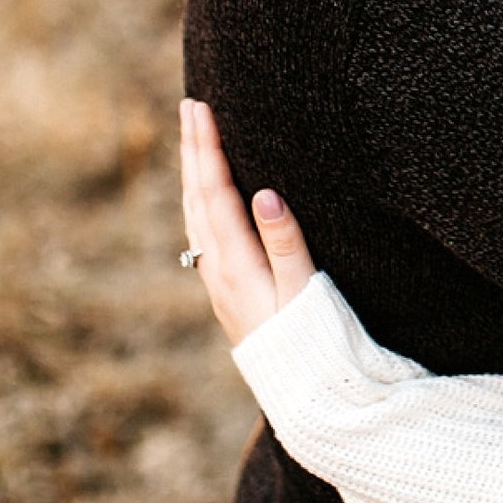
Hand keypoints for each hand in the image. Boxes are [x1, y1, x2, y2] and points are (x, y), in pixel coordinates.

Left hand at [180, 98, 316, 345]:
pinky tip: (203, 200)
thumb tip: (263, 193)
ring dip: (192, 175)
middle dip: (192, 150)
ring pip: (194, 216)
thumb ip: (285, 241)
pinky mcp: (226, 293)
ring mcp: (218, 283)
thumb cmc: (313, 340)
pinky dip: (198, 203)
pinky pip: (201, 235)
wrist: (303, 395)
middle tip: (190, 107)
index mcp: (237, 262)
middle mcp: (218, 270)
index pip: (216, 192)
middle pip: (196, 198)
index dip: (207, 147)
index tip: (200, 108)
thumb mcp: (306, 290)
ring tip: (192, 141)